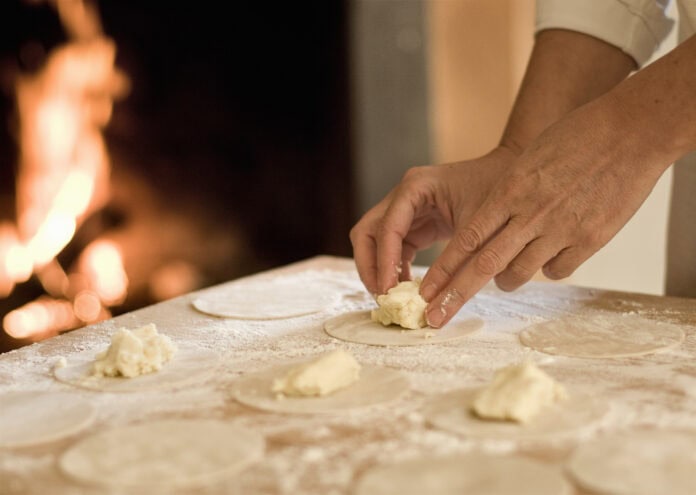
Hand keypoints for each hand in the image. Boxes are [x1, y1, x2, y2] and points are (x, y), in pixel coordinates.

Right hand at [350, 146, 515, 295]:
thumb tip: (436, 302)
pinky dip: (395, 270)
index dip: (383, 262)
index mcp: (415, 186)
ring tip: (394, 298)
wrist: (513, 178)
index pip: (386, 227)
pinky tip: (409, 289)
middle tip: (384, 297)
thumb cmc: (499, 194)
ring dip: (379, 271)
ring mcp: (405, 210)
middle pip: (367, 233)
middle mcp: (403, 196)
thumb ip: (457, 264)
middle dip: (370, 267)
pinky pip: (393, 250)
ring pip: (375, 243)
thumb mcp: (479, 230)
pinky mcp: (414, 224)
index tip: (388, 291)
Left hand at [421, 96, 669, 326]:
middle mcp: (530, 214)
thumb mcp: (529, 160)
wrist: (630, 131)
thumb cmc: (576, 137)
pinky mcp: (590, 240)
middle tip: (435, 316)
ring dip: (505, 282)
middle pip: (484, 265)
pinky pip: (557, 270)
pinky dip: (548, 270)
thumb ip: (507, 195)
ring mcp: (561, 229)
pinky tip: (549, 259)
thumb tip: (491, 226)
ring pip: (519, 273)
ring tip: (503, 282)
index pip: (467, 239)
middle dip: (455, 295)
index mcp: (510, 190)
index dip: (444, 269)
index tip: (426, 290)